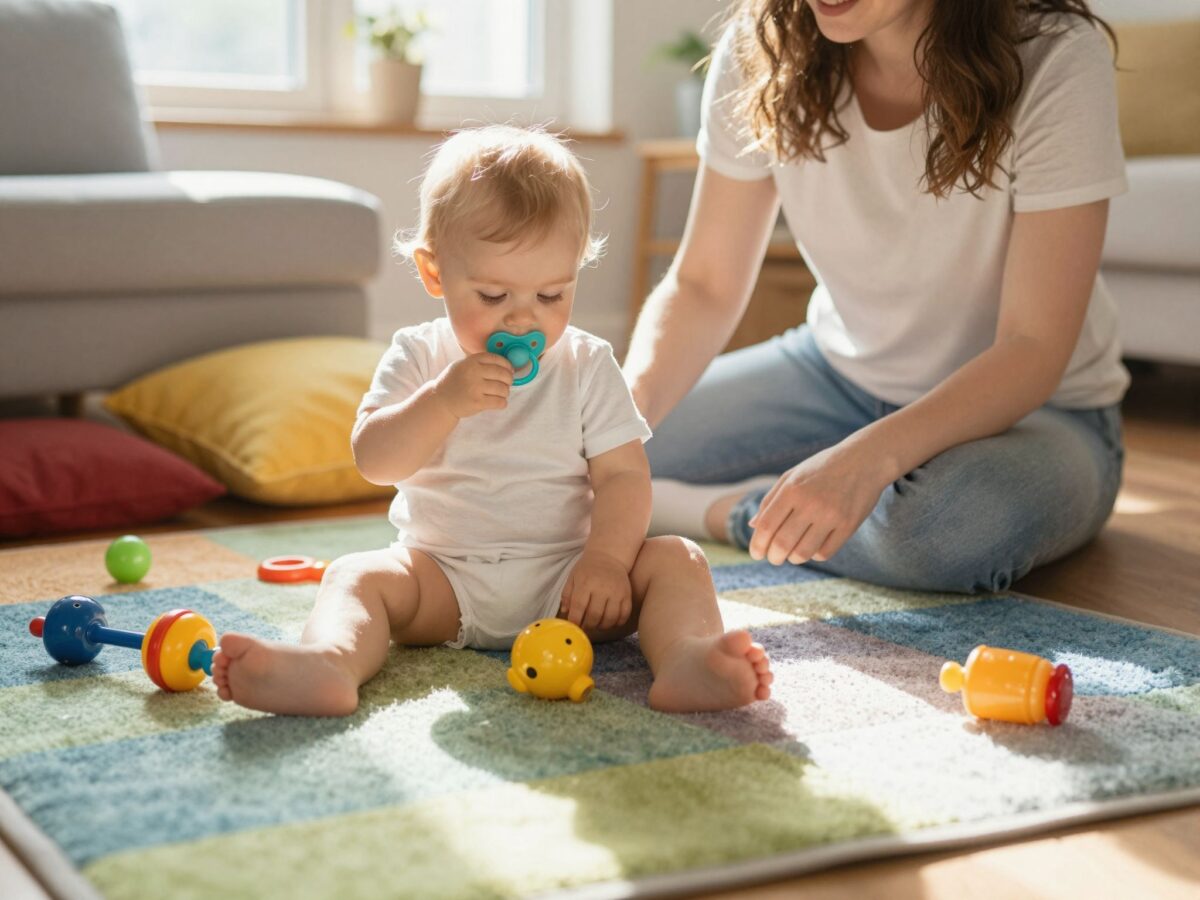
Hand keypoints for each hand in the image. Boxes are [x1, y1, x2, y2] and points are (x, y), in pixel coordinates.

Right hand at [433, 352, 512, 418]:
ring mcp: (475, 388)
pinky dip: (502, 403)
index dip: (507, 365)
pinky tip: (498, 402)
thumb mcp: (463, 365)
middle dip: (509, 380)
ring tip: (500, 394)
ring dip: (505, 393)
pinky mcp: (477, 402)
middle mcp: (474, 372)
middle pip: (503, 374)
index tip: (509, 370)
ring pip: (503, 389)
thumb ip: (480, 363)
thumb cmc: (454, 382)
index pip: (497, 359)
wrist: (440, 400)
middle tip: (507, 384)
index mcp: (472, 361)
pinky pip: (499, 402)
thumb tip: (505, 365)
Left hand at [560, 550, 631, 630]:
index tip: (573, 625)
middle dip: (587, 625)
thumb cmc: (587, 568)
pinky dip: (617, 623)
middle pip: (594, 615)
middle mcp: (602, 588)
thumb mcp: (573, 577)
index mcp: (586, 583)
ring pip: (610, 618)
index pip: (579, 607)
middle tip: (584, 626)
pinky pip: (624, 615)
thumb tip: (565, 612)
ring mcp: (616, 592)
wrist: (608, 556)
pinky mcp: (627, 595)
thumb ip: (567, 595)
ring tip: (596, 624)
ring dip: (601, 626)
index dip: (575, 620)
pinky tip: (609, 621)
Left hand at [748, 441, 889, 565]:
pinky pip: (824, 553)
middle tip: (774, 558)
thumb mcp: (792, 476)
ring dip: (793, 558)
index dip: (757, 545)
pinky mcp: (848, 526)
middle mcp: (810, 503)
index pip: (766, 526)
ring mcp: (831, 515)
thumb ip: (770, 500)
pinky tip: (813, 547)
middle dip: (773, 557)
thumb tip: (752, 526)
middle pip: (782, 544)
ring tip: (792, 554)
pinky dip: (814, 555)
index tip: (756, 554)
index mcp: (792, 489)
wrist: (865, 459)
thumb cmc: (822, 468)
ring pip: (803, 553)